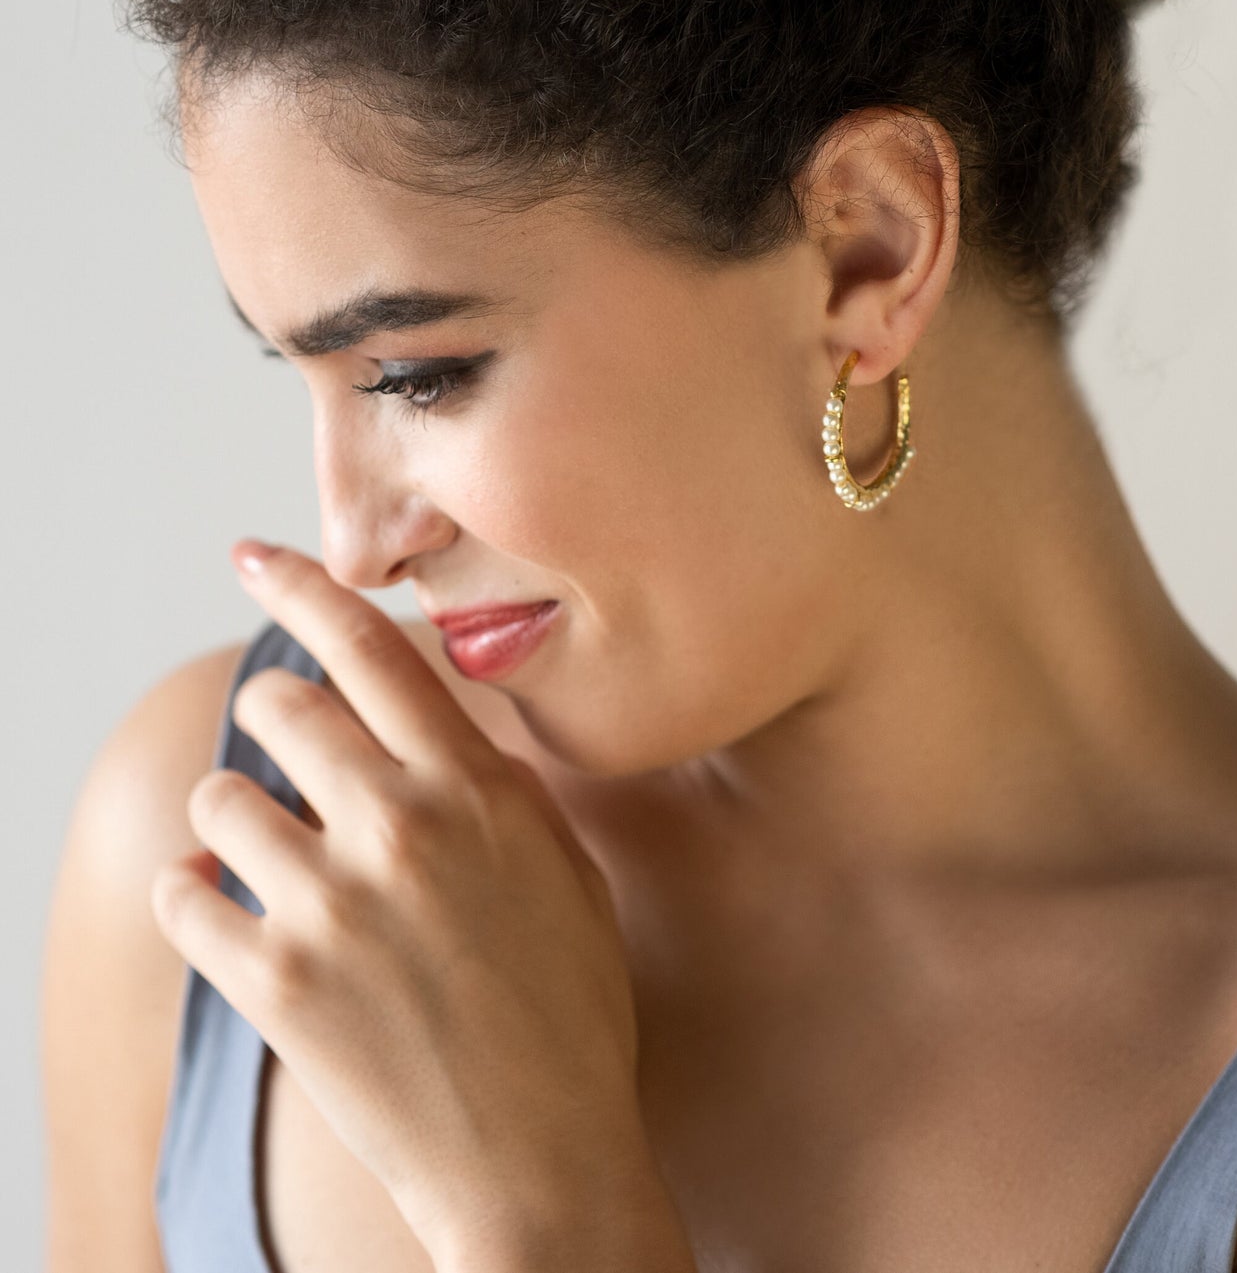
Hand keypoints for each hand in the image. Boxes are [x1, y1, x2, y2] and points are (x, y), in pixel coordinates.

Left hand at [151, 541, 673, 1268]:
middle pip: (279, 707)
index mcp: (475, 790)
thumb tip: (437, 726)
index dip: (305, 586)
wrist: (541, 1161)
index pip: (372, 650)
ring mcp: (332, 904)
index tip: (256, 556)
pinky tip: (227, 916)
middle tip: (278, 746)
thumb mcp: (562, 870)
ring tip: (268, 859)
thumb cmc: (569, 1015)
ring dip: (233, 819)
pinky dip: (196, 898)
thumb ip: (496, 786)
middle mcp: (400, 827)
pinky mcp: (275, 984)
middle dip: (268, 717)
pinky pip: (187, 898)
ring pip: (221, 800)